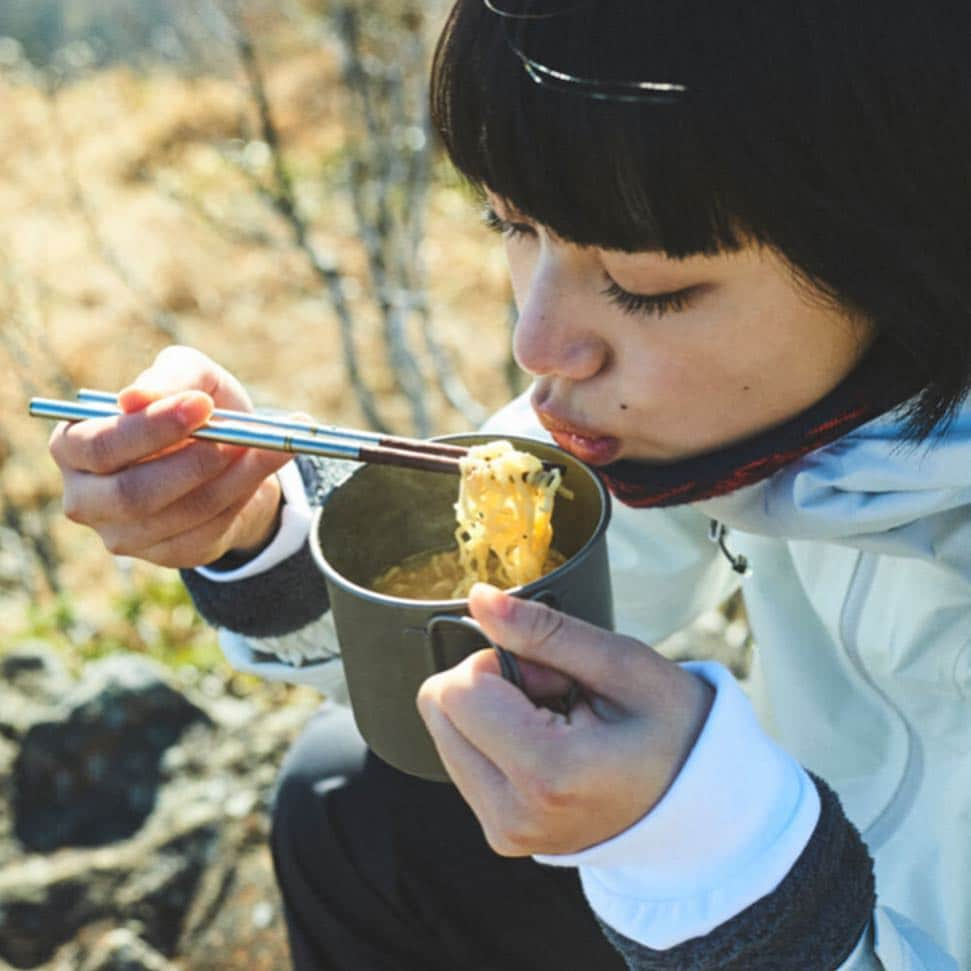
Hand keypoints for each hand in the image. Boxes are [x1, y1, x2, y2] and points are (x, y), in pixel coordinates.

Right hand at [48, 345, 290, 568]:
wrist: (230, 456)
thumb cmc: (196, 408)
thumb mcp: (191, 377)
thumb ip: (170, 377)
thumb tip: (133, 397)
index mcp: (74, 446)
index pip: (99, 446)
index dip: (150, 427)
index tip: (202, 404)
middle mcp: (87, 498)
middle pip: (133, 494)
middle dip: (193, 463)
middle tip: (236, 438)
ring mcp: (124, 535)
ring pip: (182, 514)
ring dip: (232, 479)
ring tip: (269, 446)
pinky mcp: (167, 555)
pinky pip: (208, 533)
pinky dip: (244, 497)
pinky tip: (265, 468)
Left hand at [417, 583, 713, 856]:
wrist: (703, 805)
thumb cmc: (677, 732)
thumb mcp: (621, 664)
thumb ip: (542, 630)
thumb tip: (480, 599)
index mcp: (546, 775)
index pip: (457, 689)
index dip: (502, 661)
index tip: (554, 675)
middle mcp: (512, 815)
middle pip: (439, 709)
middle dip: (492, 685)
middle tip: (557, 696)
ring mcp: (503, 830)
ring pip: (445, 730)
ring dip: (495, 711)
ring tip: (560, 722)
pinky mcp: (499, 831)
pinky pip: (463, 757)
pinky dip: (498, 738)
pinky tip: (551, 743)